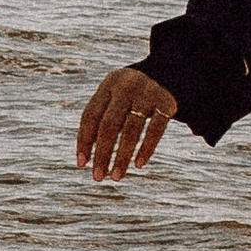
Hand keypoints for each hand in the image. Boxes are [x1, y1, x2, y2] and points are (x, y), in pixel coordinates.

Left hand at [75, 66, 176, 182]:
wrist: (168, 72)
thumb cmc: (131, 95)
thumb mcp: (114, 98)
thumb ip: (100, 121)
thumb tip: (84, 160)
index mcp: (108, 84)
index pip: (91, 115)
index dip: (84, 141)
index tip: (82, 164)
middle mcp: (126, 86)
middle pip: (109, 125)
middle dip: (102, 153)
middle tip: (98, 177)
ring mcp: (147, 93)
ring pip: (131, 130)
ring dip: (122, 157)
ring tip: (116, 177)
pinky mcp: (166, 102)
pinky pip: (155, 129)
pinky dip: (146, 149)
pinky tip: (138, 165)